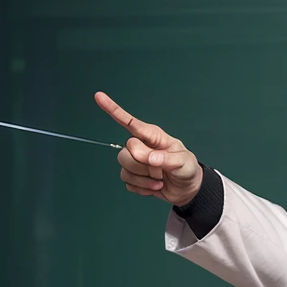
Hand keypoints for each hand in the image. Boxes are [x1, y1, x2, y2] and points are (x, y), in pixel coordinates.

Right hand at [95, 91, 202, 205]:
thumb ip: (165, 159)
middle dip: (142, 166)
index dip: (114, 110)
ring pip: (124, 169)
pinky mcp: (134, 177)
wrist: (188, 189)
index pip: (130, 123)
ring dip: (143, 180)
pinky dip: (142, 189)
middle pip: (125, 153)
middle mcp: (141, 147)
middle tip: (161, 171)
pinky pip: (127, 183)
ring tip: (160, 180)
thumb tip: (147, 157)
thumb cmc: (187, 169)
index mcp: (152, 137)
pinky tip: (154, 187)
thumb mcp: (183, 162)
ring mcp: (136, 163)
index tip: (99, 96)